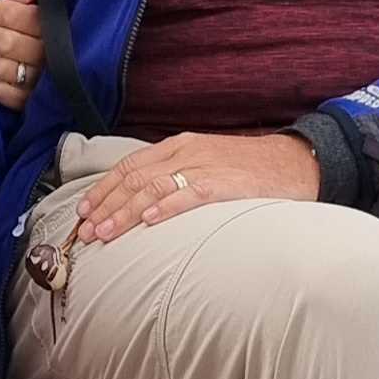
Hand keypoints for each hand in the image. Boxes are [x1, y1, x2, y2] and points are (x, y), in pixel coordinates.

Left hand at [76, 132, 318, 244]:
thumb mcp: (206, 164)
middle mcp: (187, 152)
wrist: (295, 162)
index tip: (83, 210)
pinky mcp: (224, 184)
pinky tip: (149, 222)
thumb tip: (142, 203)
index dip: (104, 189)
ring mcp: (205, 167)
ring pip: (153, 187)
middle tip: (85, 230)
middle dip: (106, 205)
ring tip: (105, 232)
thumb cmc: (249, 169)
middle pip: (134, 178)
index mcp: (179, 146)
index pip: (130, 166)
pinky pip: (189, 194)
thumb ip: (176, 176)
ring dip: (125, 212)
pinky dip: (166, 207)